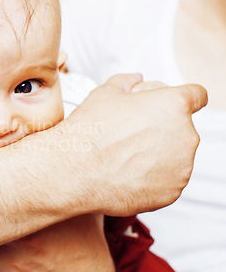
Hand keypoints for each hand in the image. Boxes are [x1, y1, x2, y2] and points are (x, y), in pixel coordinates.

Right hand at [15, 73, 206, 216]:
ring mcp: (182, 166)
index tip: (170, 108)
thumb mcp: (104, 94)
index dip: (182, 99)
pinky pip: (168, 180)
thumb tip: (134, 80)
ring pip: (177, 156)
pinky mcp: (172, 191)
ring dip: (159, 155)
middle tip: (132, 135)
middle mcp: (186, 135)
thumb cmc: (89, 131)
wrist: (74, 170)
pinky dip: (152, 178)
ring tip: (126, 157)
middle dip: (163, 129)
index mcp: (174, 105)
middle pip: (184, 128)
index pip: (197, 95)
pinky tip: (127, 174)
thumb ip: (126, 82)